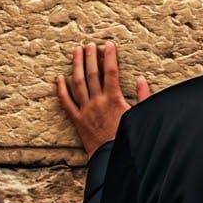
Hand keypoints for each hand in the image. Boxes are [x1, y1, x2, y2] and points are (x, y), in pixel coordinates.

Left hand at [55, 41, 151, 158]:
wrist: (113, 159)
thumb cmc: (130, 138)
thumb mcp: (141, 116)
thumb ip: (144, 97)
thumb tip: (141, 79)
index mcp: (114, 100)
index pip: (111, 72)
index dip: (109, 56)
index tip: (108, 44)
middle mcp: (98, 102)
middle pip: (92, 74)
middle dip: (91, 57)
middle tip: (90, 44)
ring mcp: (85, 110)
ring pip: (78, 83)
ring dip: (76, 66)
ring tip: (75, 51)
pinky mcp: (77, 120)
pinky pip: (65, 102)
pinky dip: (60, 89)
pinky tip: (58, 77)